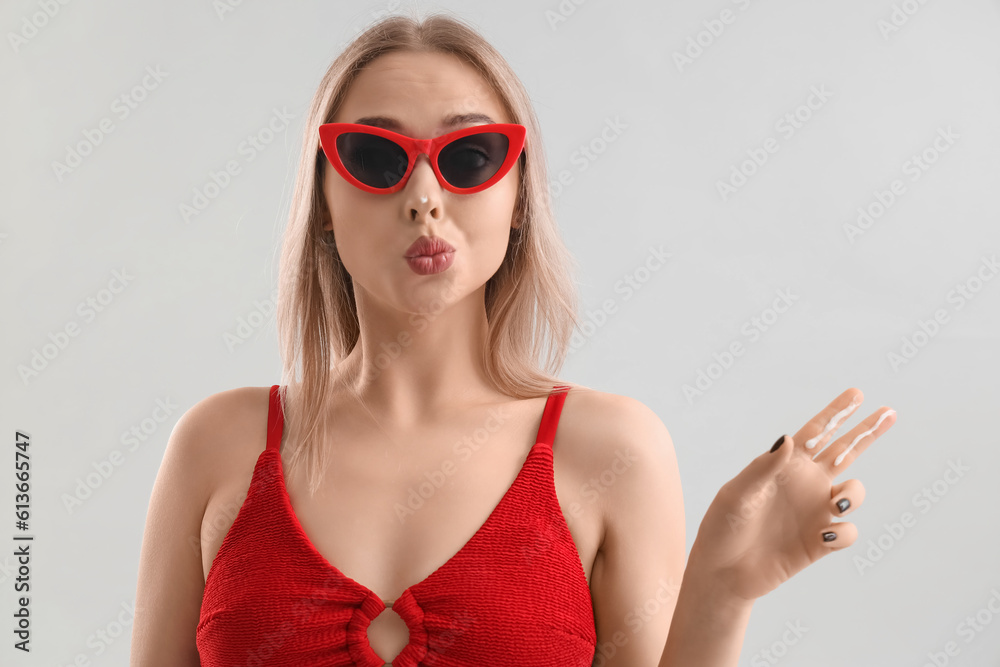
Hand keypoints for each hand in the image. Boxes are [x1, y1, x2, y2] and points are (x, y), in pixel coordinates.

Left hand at [688, 388, 895, 601]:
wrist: (724, 573)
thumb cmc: (723, 528)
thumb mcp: (737, 494)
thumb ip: (764, 468)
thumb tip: (790, 438)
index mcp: (784, 466)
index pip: (815, 433)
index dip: (836, 413)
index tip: (856, 393)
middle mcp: (804, 484)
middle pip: (844, 451)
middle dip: (867, 432)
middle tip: (889, 412)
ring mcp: (815, 512)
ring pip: (854, 493)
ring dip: (853, 495)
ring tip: (837, 505)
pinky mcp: (821, 542)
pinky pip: (849, 532)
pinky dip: (844, 532)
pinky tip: (825, 536)